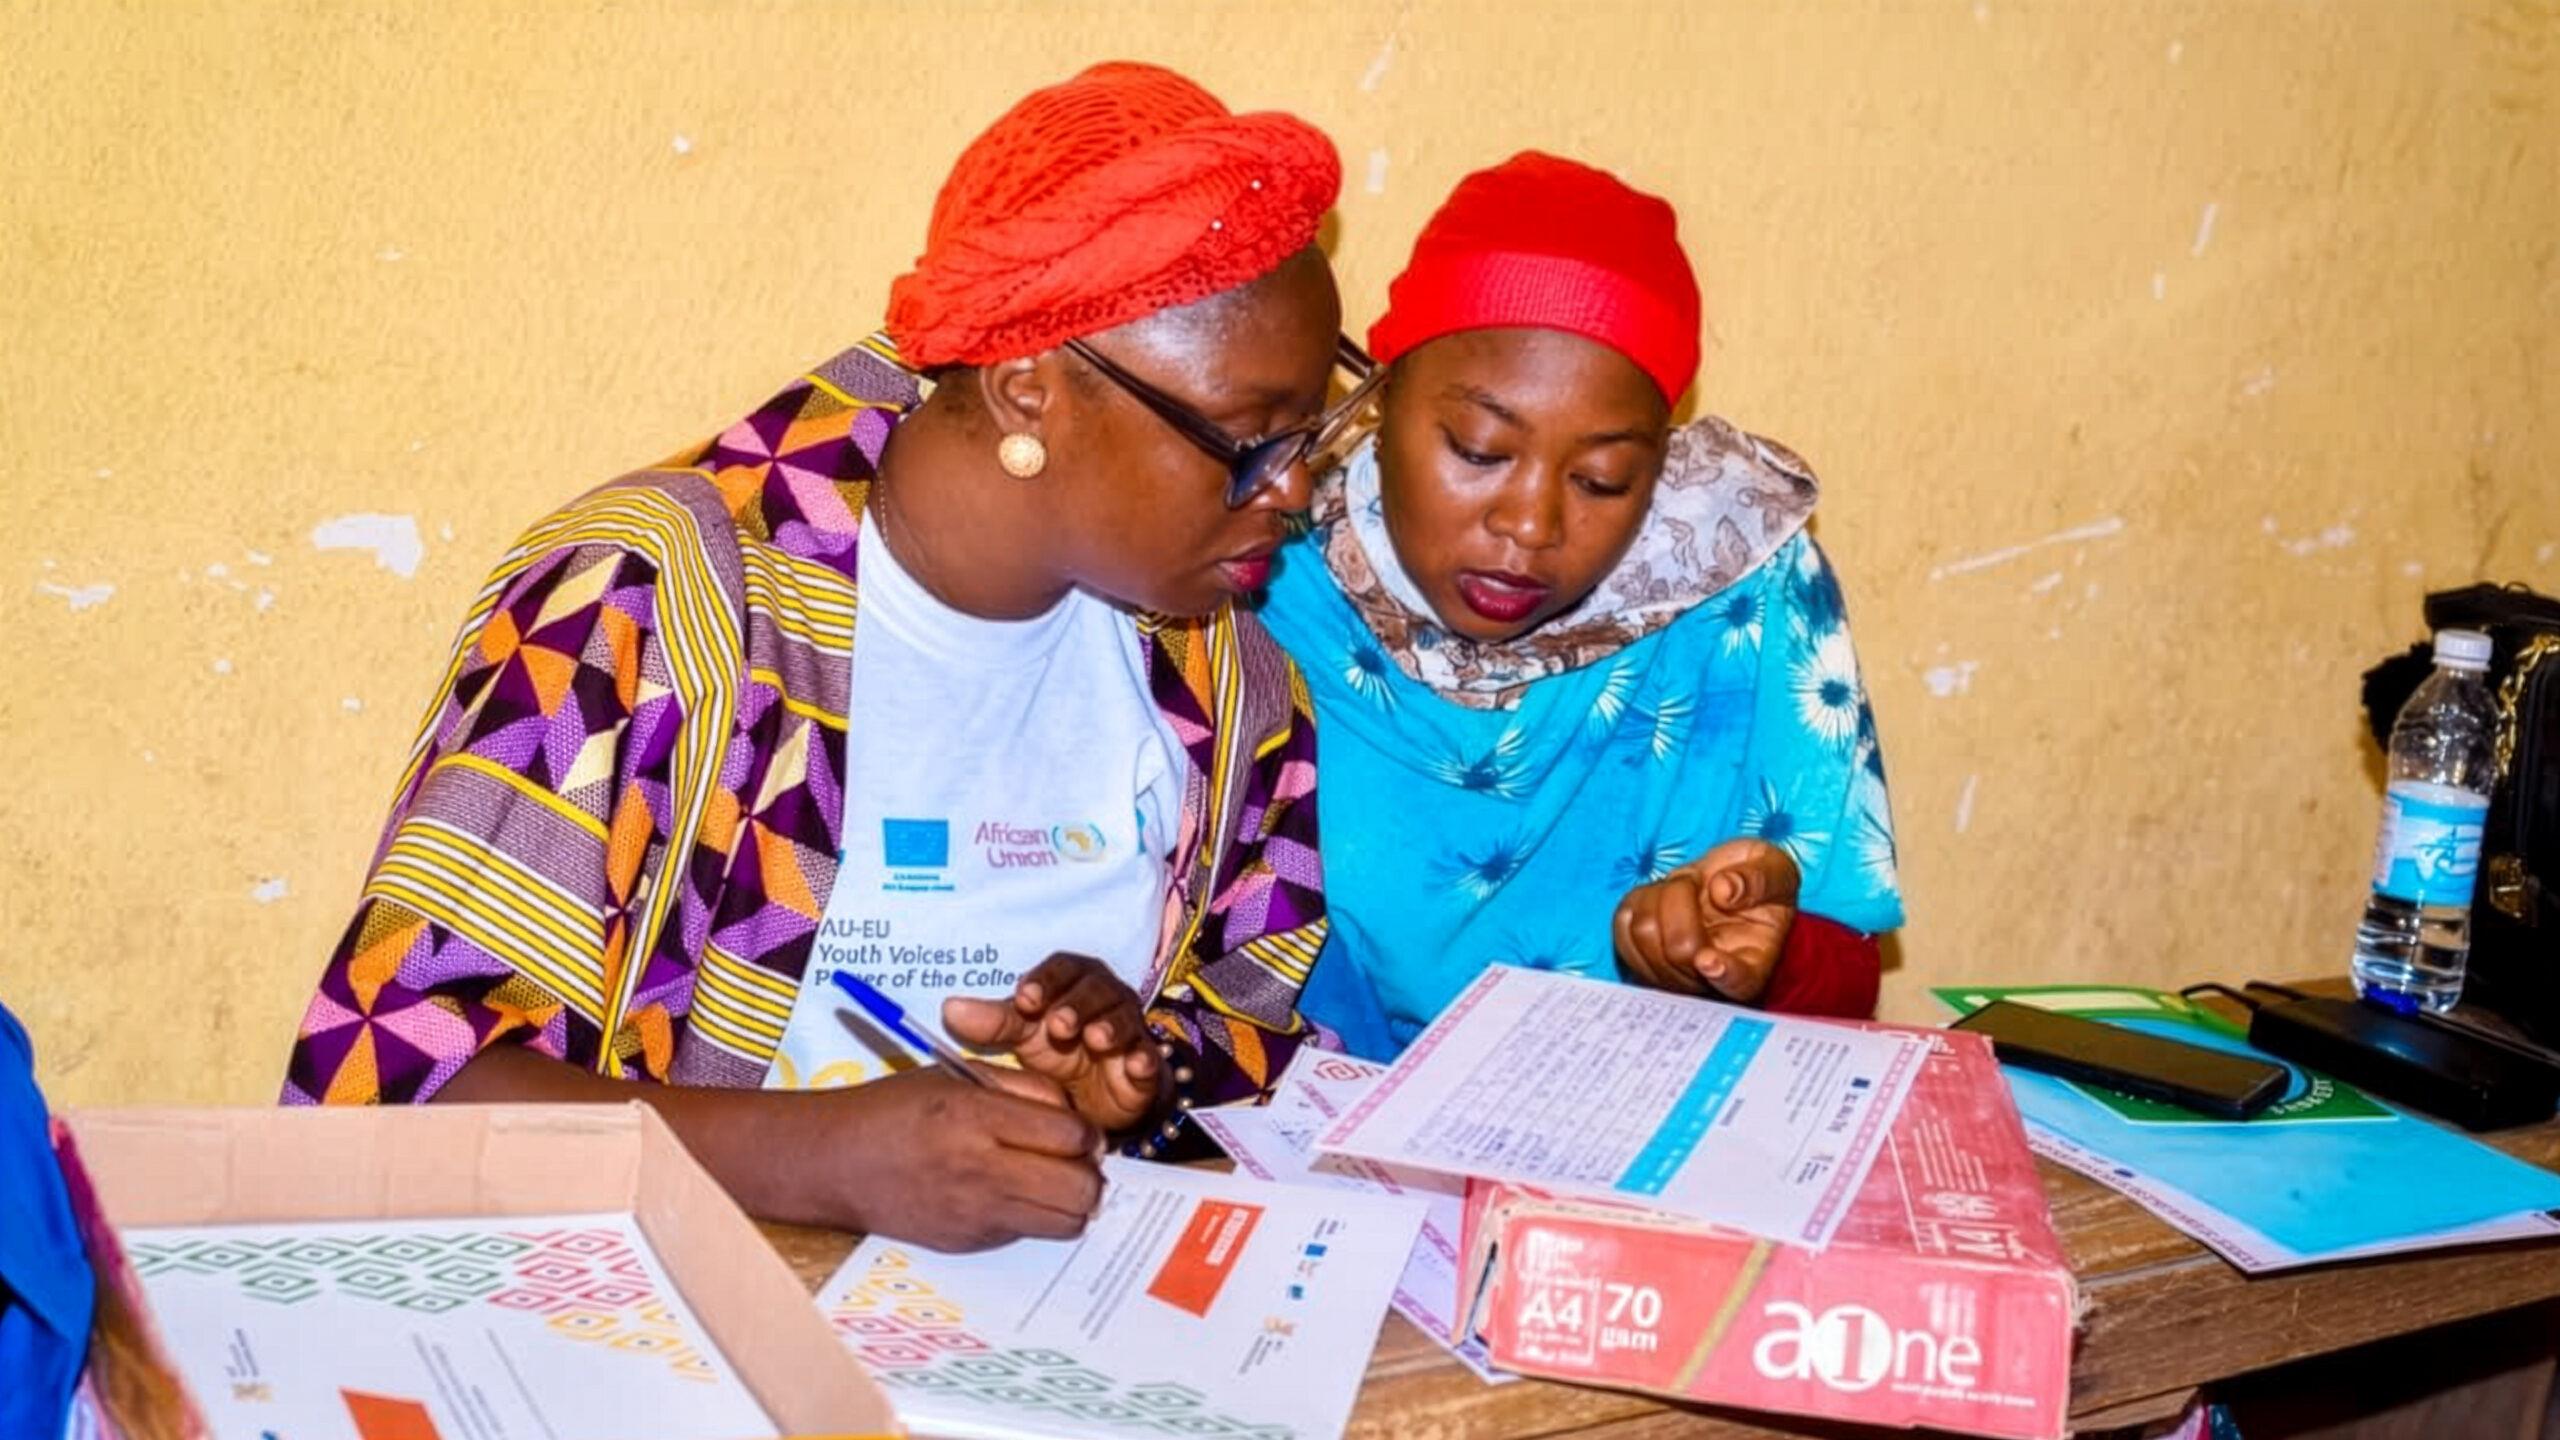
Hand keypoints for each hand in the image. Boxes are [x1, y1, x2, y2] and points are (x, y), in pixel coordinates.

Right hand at [817, 1065, 1103, 1251]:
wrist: (836, 1162)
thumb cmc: (896, 1109)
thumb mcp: (959, 1077)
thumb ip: (1023, 1089)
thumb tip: (1075, 1115)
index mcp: (977, 1117)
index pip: (1071, 1134)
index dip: (1086, 1131)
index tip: (1076, 1129)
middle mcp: (981, 1168)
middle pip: (1080, 1188)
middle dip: (1089, 1172)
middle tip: (1074, 1160)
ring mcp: (976, 1213)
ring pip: (1065, 1221)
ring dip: (1070, 1202)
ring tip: (1051, 1180)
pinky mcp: (968, 1242)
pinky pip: (1029, 1233)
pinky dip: (1035, 1216)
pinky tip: (1013, 1194)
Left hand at [944, 953, 1164, 1132]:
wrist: (1094, 1098)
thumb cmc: (1056, 1052)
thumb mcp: (1022, 1035)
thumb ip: (992, 1022)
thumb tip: (949, 1008)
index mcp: (1073, 981)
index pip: (1062, 968)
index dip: (1046, 981)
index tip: (1025, 999)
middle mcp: (1105, 997)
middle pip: (1095, 989)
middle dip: (1077, 1004)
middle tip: (1058, 1024)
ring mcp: (1129, 1029)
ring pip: (1123, 1018)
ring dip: (1110, 1026)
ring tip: (1094, 1039)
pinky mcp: (1146, 1064)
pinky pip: (1149, 1057)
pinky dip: (1144, 1059)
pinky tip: (1135, 1064)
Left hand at [1613, 839, 1799, 1001]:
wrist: (1731, 886)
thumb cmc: (1761, 881)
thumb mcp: (1775, 869)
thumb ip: (1759, 879)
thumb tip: (1724, 891)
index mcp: (1754, 965)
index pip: (1738, 983)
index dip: (1721, 973)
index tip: (1708, 959)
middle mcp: (1710, 980)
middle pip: (1679, 948)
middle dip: (1680, 898)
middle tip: (1696, 879)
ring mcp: (1672, 974)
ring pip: (1645, 938)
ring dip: (1658, 896)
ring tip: (1682, 886)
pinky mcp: (1641, 958)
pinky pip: (1623, 928)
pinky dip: (1637, 900)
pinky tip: (1660, 894)